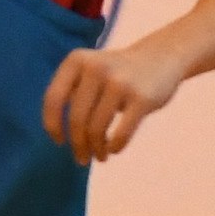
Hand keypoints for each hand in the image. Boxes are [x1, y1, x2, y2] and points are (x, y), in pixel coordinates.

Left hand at [43, 41, 184, 163]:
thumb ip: (71, 93)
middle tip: (82, 158)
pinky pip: (121, 133)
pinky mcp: (142, 98)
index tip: (60, 142)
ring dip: (96, 149)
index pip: (53, 99)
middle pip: (76, 119)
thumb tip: (58, 135)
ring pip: (97, 129)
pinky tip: (114, 149)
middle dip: (78, 144)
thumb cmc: (116, 73)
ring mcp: (120, 82)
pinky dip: (114, 147)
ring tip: (100, 156)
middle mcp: (96, 68)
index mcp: (77, 61)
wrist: (162, 56)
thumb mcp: (89, 71)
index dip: (53, 125)